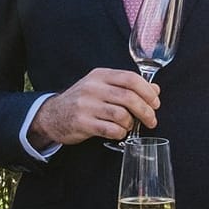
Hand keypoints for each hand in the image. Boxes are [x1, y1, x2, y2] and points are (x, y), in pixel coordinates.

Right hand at [29, 68, 158, 147]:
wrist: (52, 115)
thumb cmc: (82, 101)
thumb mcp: (102, 87)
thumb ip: (127, 86)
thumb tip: (155, 89)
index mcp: (100, 75)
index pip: (131, 79)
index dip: (148, 92)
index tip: (156, 103)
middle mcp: (93, 87)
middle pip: (129, 97)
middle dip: (146, 111)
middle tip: (151, 120)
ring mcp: (86, 105)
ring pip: (121, 115)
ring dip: (130, 124)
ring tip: (128, 126)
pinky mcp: (82, 122)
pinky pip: (110, 130)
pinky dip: (120, 133)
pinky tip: (118, 133)